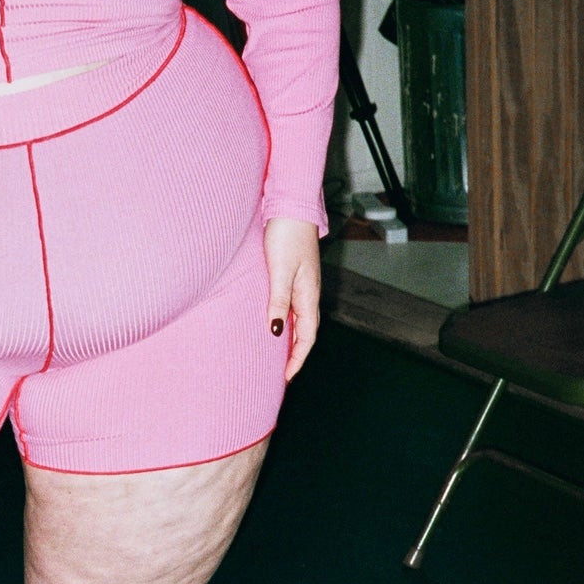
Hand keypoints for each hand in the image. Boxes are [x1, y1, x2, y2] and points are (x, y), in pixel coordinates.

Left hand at [263, 216, 320, 381]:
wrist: (291, 208)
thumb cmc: (286, 235)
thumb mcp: (280, 271)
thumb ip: (278, 301)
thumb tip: (276, 332)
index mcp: (308, 295)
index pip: (307, 336)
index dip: (298, 357)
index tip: (287, 376)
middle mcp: (307, 292)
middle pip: (306, 331)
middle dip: (296, 353)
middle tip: (283, 372)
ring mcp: (302, 283)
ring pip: (299, 318)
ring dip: (292, 338)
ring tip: (278, 353)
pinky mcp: (293, 274)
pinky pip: (292, 305)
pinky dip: (286, 319)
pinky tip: (276, 321)